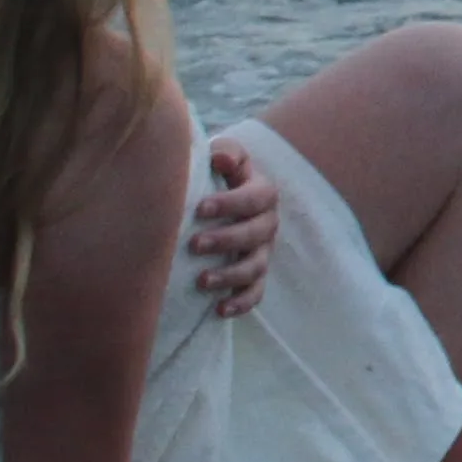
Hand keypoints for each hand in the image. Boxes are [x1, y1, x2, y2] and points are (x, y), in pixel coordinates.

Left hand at [185, 137, 275, 316]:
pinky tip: (220, 309)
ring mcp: (262, 251)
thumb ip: (224, 152)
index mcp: (262, 193)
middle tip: (194, 244)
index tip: (199, 209)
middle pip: (256, 234)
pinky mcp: (253, 275)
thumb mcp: (222, 155)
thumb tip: (221, 160)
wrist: (217, 198)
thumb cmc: (216, 174)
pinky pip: (255, 293)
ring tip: (201, 281)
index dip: (231, 204)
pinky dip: (241, 302)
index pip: (256, 198)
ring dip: (230, 275)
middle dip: (226, 240)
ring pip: (255, 267)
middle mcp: (267, 224)